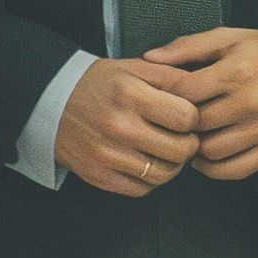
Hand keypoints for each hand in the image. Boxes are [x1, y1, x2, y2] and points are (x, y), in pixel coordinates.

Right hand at [53, 53, 201, 196]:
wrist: (50, 102)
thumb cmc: (98, 83)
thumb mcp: (134, 67)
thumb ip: (172, 78)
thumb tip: (206, 93)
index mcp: (130, 94)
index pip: (187, 117)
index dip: (194, 118)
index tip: (187, 117)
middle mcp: (119, 126)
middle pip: (180, 150)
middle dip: (189, 144)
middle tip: (182, 137)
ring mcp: (107, 155)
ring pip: (164, 174)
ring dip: (173, 165)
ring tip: (166, 150)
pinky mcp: (99, 176)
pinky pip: (142, 189)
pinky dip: (151, 180)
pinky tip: (146, 163)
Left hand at [153, 26, 257, 181]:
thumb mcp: (228, 37)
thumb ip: (186, 47)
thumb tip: (149, 59)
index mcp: (237, 71)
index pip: (185, 93)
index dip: (167, 95)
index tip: (164, 95)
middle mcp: (251, 102)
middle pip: (197, 124)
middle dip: (181, 122)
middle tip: (175, 117)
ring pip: (212, 151)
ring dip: (195, 147)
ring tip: (191, 135)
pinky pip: (235, 170)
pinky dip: (214, 169)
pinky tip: (206, 156)